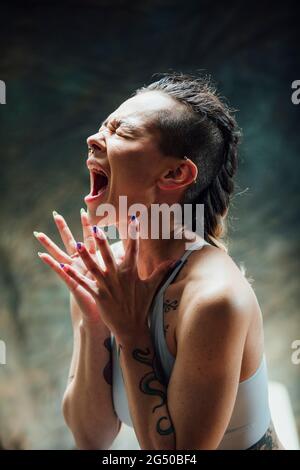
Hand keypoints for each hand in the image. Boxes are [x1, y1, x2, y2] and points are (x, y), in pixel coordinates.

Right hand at [34, 209, 123, 323]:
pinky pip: (60, 272)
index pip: (90, 238)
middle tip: (55, 214)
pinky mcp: (73, 282)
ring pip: (61, 255)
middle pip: (72, 241)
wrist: (105, 313)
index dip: (87, 225)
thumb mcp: (121, 274)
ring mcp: (75, 272)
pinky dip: (51, 264)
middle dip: (63, 228)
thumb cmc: (113, 294)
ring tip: (38, 233)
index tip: (83, 209)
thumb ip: (127, 260)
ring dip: (50, 244)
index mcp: (94, 259)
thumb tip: (134, 248)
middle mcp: (82, 263)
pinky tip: (41, 256)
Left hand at [58, 217, 175, 338]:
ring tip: (77, 244)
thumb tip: (175, 261)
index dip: (133, 233)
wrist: (132, 327)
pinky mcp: (98, 296)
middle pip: (109, 256)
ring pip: (94, 268)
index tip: (133, 218)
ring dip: (85, 256)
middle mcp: (118, 277)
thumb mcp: (152, 286)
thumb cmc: (141, 305)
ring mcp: (107, 286)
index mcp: (131, 272)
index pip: (133, 248)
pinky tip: (64, 267)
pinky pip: (84, 284)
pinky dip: (74, 276)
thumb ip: (161, 271)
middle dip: (102, 242)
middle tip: (95, 228)